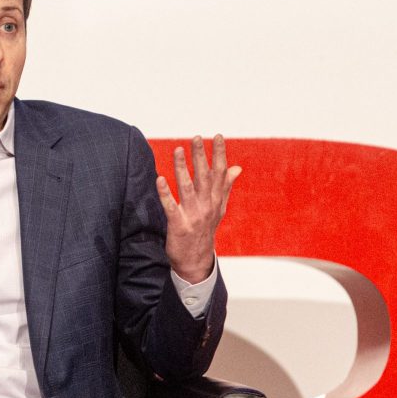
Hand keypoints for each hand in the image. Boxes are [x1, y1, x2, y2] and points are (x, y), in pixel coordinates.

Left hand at [155, 135, 241, 283]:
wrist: (197, 261)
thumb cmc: (206, 230)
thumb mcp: (219, 208)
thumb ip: (226, 186)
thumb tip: (237, 168)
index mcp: (216, 200)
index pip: (220, 173)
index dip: (219, 154)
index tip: (217, 136)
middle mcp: (207, 206)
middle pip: (204, 177)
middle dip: (201, 156)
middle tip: (196, 138)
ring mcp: (193, 215)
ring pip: (187, 188)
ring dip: (182, 169)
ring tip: (178, 150)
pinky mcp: (178, 225)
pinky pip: (171, 207)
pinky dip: (165, 193)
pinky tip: (159, 179)